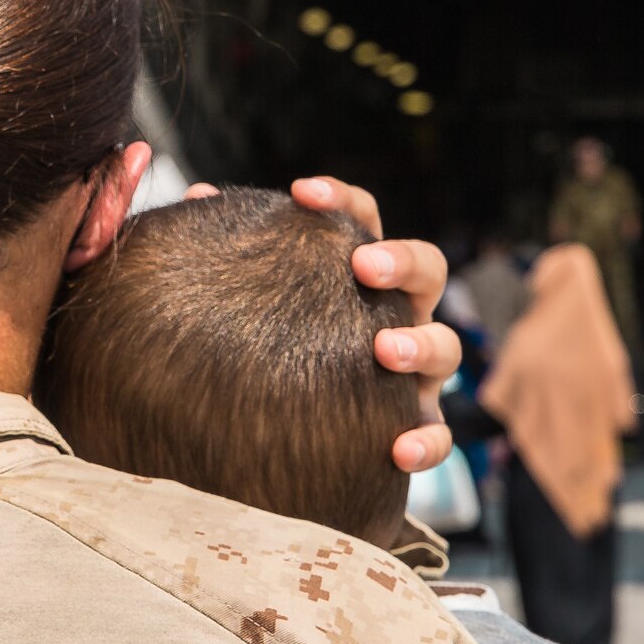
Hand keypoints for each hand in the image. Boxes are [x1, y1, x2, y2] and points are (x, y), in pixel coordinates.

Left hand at [189, 177, 459, 471]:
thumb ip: (228, 251)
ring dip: (421, 344)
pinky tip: (397, 451)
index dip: (342, 200)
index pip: (365, 218)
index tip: (302, 192)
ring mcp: (414, 371)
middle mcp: (397, 313)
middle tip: (364, 266)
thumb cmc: (269, 345)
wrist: (275, 434)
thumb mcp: (250, 297)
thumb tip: (198, 194)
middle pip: (428, 269)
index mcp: (359, 274)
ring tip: (384, 350)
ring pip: (445, 347)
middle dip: (402, 260)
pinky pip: (437, 434)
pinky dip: (427, 441)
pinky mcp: (414, 425)